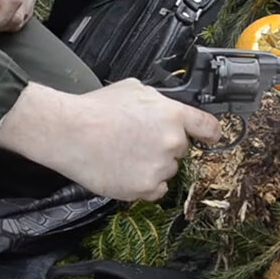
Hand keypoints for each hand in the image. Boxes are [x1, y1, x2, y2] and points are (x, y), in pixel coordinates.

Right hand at [0, 80, 221, 200]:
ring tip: (123, 154)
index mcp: (173, 115)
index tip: (210, 137)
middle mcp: (172, 142)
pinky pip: (156, 190)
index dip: (210, 133)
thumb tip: (166, 107)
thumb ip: (159, 101)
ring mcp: (160, 167)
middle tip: (136, 141)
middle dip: (164, 146)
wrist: (69, 132)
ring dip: (152, 165)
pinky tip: (124, 170)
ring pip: (167, 170)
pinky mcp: (145, 188)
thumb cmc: (96, 108)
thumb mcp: (134, 88)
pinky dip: (144, 184)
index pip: (209, 127)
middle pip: (180, 150)